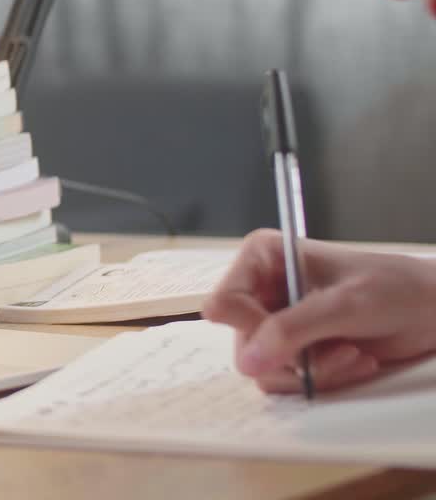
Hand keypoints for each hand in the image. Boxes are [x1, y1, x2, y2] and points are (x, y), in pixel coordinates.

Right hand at [202, 230, 435, 392]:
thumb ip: (292, 330)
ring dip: (314, 371)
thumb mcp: (344, 305)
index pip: (224, 304)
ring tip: (351, 354)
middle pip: (243, 343)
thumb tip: (249, 361)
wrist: (432, 310)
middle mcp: (261, 290)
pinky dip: (323, 378)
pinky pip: (287, 380)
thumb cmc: (395, 289)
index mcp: (261, 259)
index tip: (289, 337)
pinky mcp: (293, 349)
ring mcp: (276, 323)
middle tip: (335, 348)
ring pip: (264, 368)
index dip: (251, 328)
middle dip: (292, 356)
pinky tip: (353, 359)